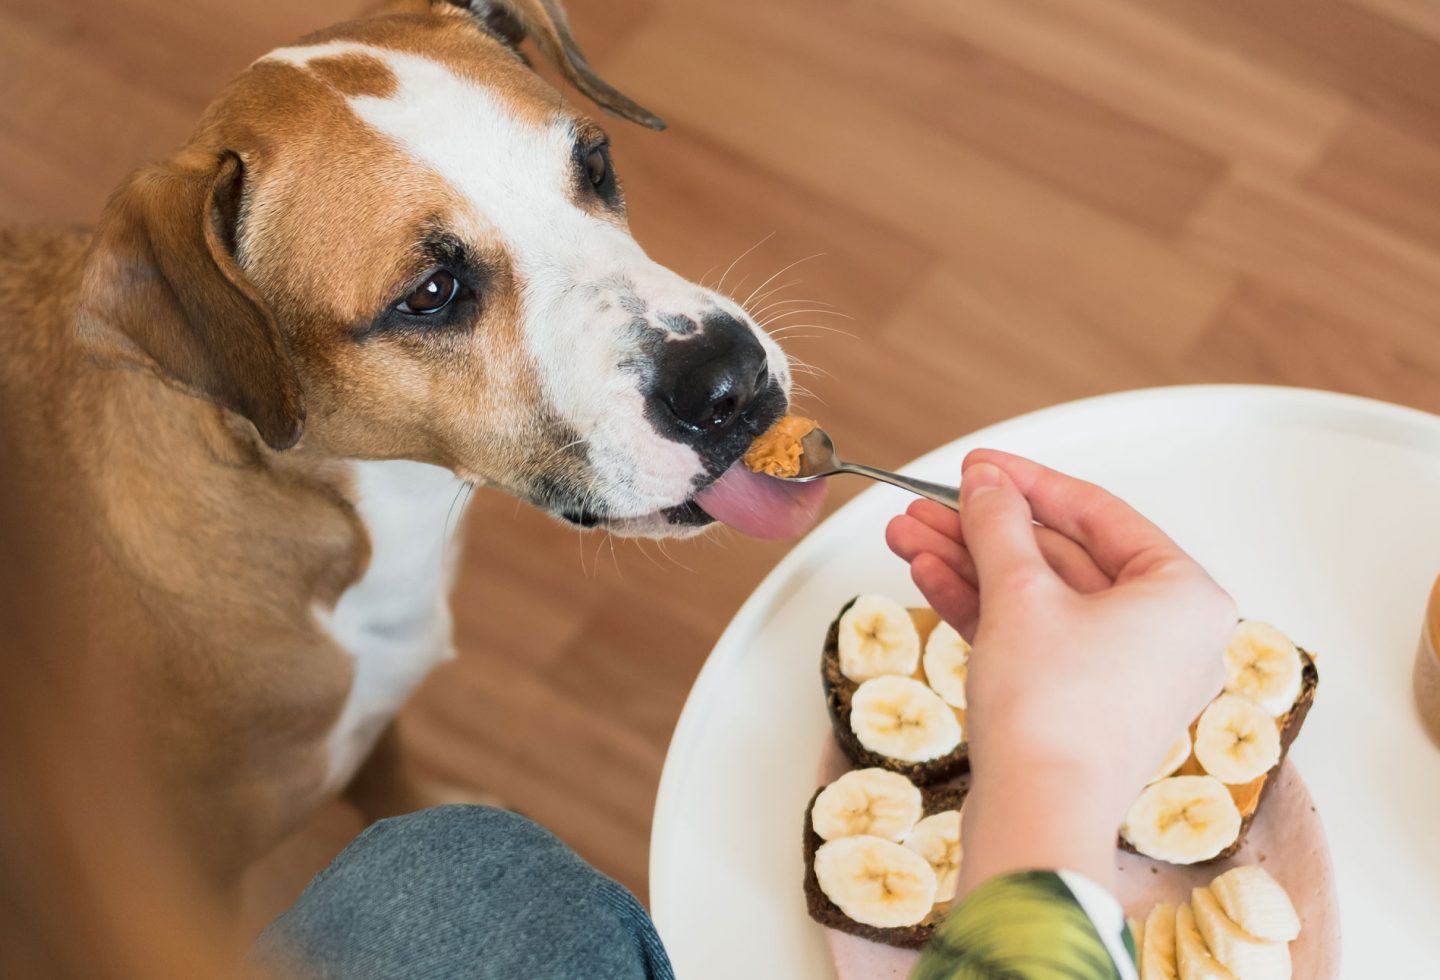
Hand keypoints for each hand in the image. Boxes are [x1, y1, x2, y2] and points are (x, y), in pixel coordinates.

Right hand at [886, 450, 1234, 894]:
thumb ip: (999, 525)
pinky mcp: (1083, 704)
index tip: (979, 464)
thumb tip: (986, 482)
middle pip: (1061, 556)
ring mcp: (1123, 673)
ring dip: (970, 564)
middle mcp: (1166, 634)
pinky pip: (1035, 636)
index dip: (1028, 482)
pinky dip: (983, 607)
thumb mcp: (1019, 594)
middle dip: (983, 529)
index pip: (1099, 514)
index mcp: (1184, 596)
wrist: (1037, 817)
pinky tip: (928, 575)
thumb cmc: (1053, 714)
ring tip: (908, 535)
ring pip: (1039, 597)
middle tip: (929, 502)